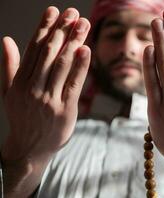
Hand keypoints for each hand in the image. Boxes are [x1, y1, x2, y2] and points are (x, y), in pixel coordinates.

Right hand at [1, 7, 89, 197]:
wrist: (29, 148)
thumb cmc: (23, 117)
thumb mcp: (9, 92)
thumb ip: (10, 66)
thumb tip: (7, 40)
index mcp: (20, 81)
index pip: (34, 48)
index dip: (45, 28)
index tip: (54, 11)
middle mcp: (33, 87)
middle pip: (49, 53)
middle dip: (62, 30)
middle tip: (73, 14)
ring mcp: (49, 99)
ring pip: (62, 65)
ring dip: (73, 42)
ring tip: (83, 25)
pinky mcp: (64, 109)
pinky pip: (74, 84)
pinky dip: (80, 66)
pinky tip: (85, 50)